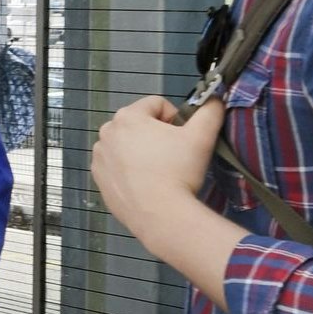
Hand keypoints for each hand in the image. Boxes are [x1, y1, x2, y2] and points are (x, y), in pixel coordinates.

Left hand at [92, 95, 222, 236]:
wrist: (159, 214)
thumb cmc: (179, 171)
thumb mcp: (202, 136)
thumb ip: (210, 111)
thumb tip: (214, 99)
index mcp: (127, 116)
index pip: (156, 104)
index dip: (175, 118)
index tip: (182, 138)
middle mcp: (106, 132)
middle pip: (139, 124)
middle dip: (156, 134)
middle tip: (172, 156)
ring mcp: (99, 156)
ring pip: (126, 144)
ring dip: (142, 151)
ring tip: (159, 171)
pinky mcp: (98, 178)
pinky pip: (116, 165)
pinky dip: (129, 170)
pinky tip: (145, 183)